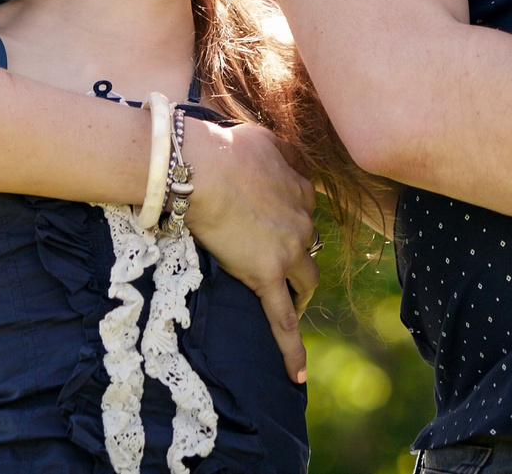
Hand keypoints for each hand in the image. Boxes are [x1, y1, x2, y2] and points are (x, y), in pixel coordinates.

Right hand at [181, 120, 318, 382]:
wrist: (201, 169)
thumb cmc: (223, 148)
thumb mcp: (262, 138)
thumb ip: (278, 148)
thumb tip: (279, 153)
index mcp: (301, 189)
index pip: (305, 210)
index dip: (290, 219)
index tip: (276, 223)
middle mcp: (302, 221)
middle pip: (310, 249)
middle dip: (299, 258)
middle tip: (279, 265)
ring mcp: (287, 251)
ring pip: (304, 282)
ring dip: (299, 292)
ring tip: (289, 305)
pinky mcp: (265, 276)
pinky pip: (283, 319)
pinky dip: (292, 349)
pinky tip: (298, 374)